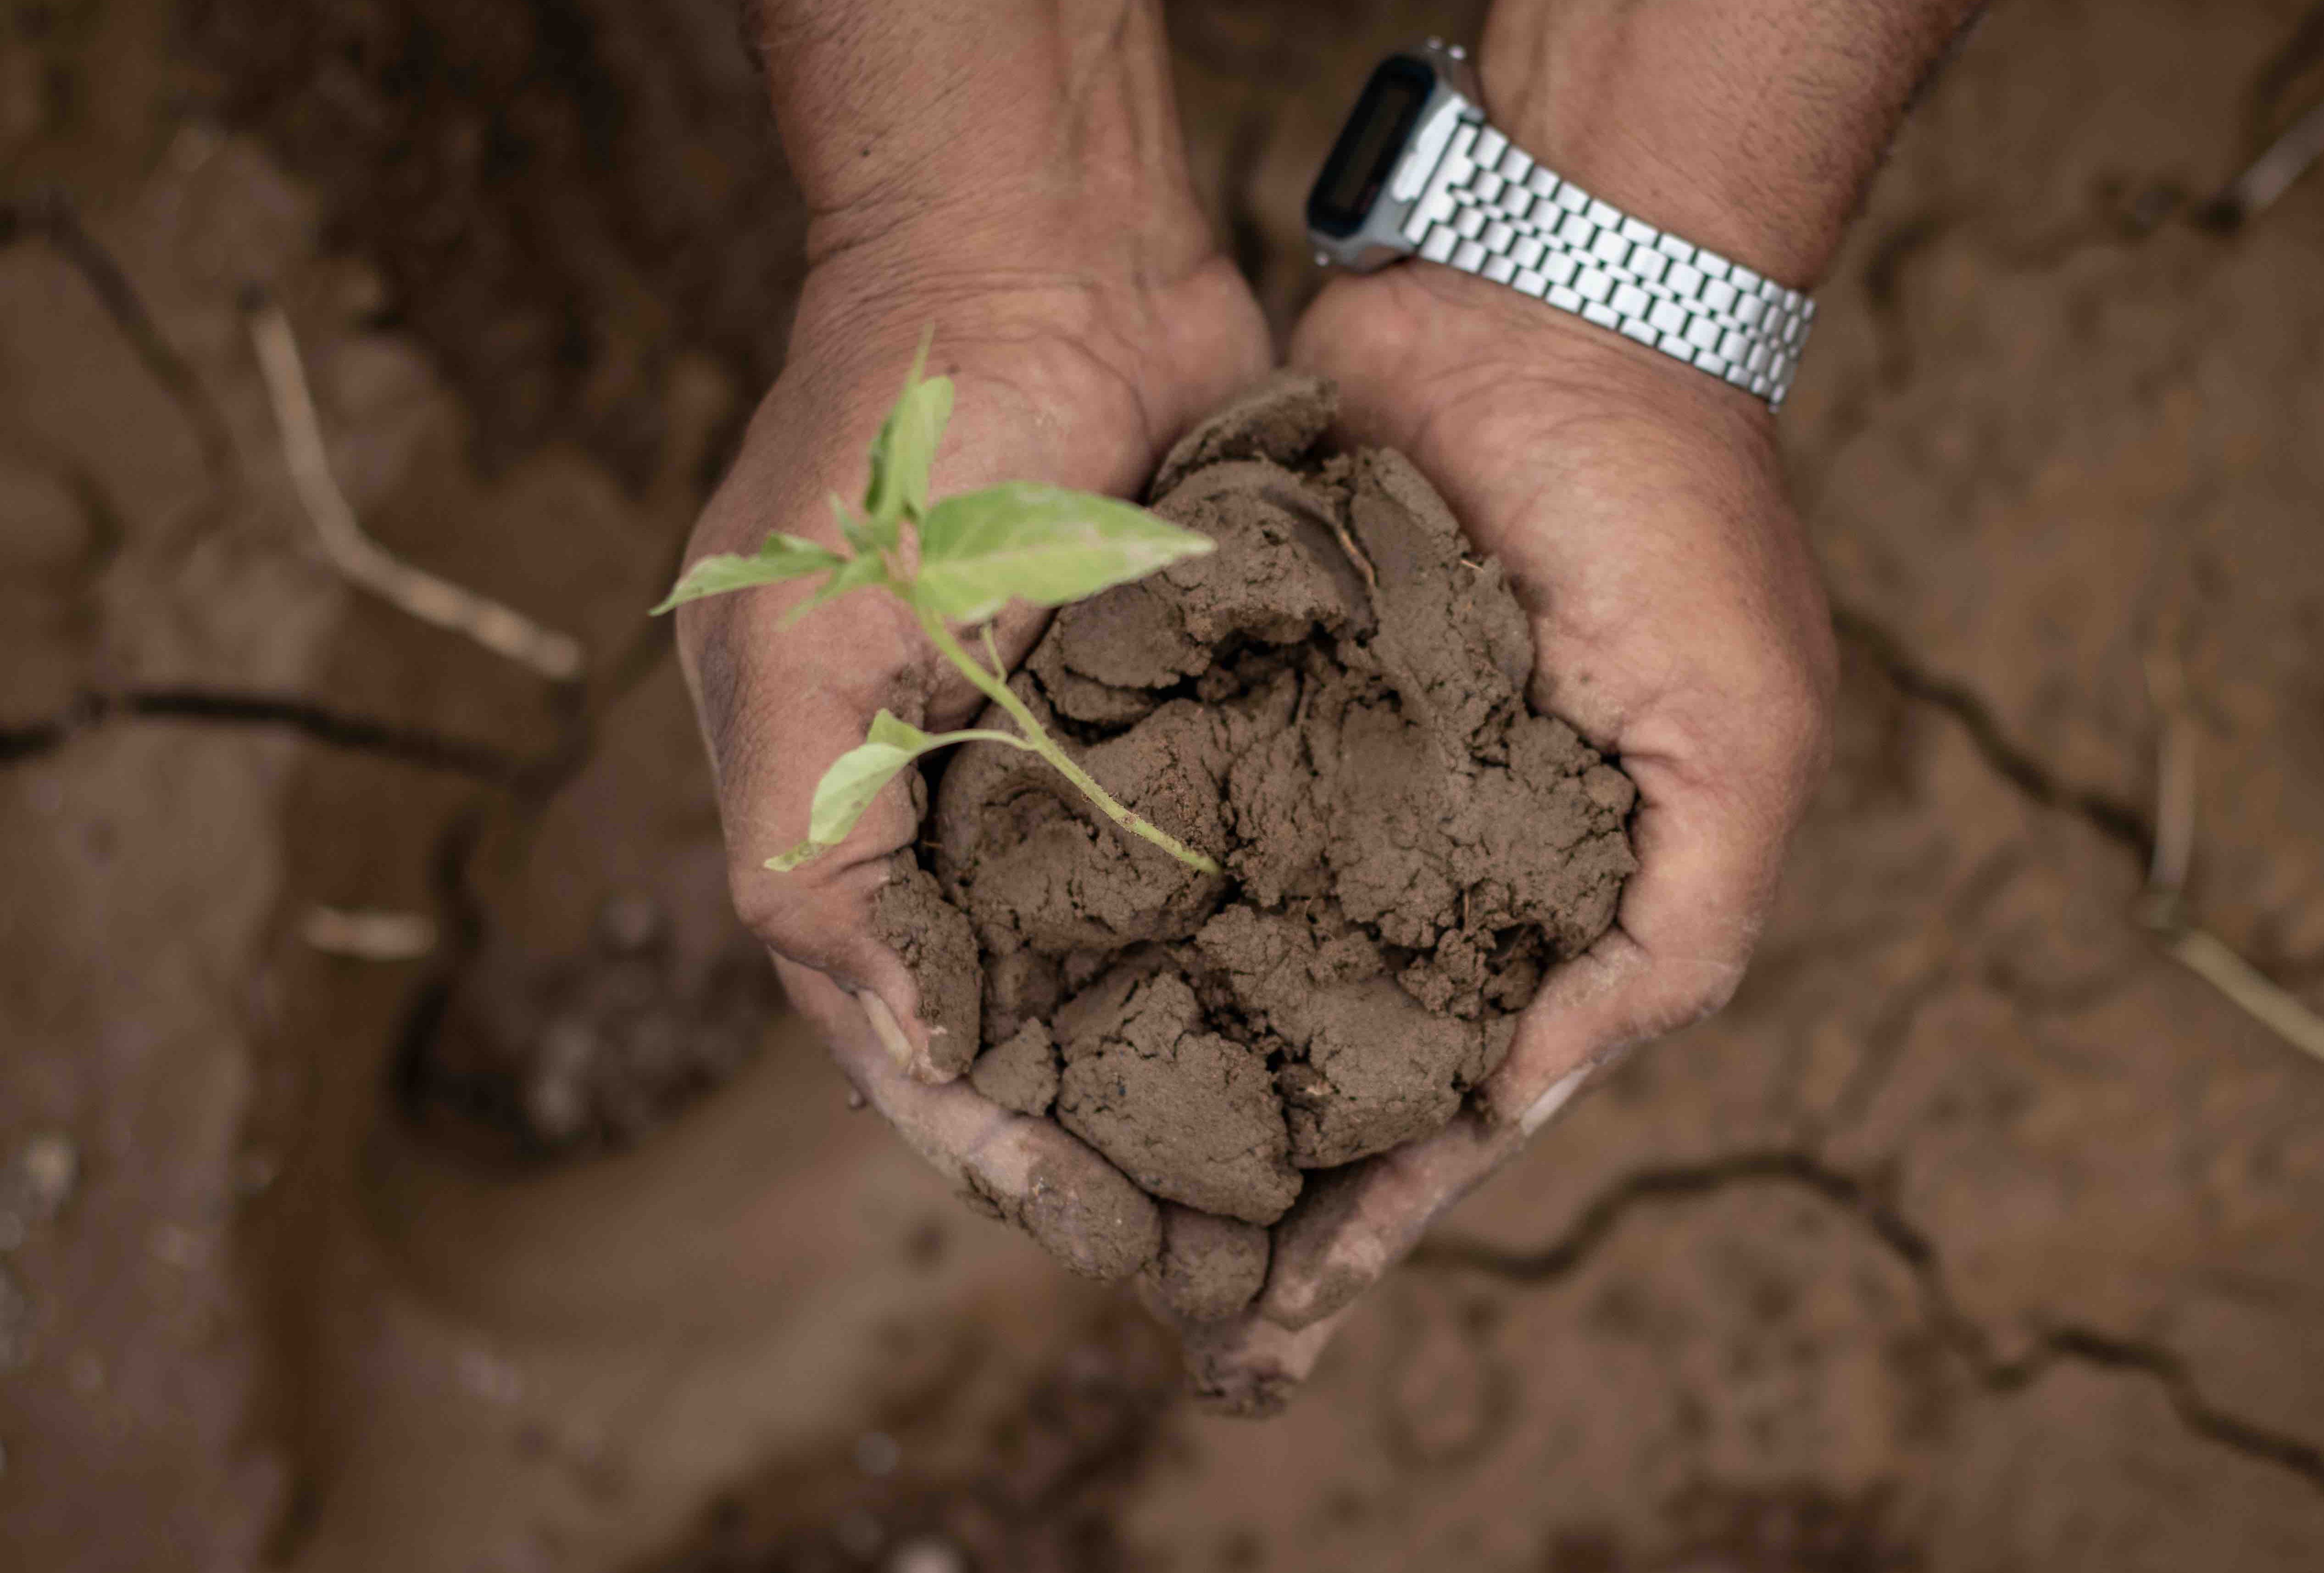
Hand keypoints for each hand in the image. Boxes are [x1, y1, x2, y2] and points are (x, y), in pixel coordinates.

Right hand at [678, 0, 1268, 1279]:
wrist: (1041, 255)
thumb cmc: (904, 433)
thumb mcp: (808, 644)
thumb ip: (815, 842)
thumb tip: (897, 1029)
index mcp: (831, 805)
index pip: (904, 1030)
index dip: (988, 1137)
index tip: (1089, 1222)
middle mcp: (939, 801)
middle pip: (1008, 1024)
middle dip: (1085, 1135)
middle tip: (1197, 1246)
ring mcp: (1051, 759)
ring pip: (1103, 966)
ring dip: (1162, 1067)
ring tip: (1258, 1174)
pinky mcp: (1160, 708)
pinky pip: (1187, 863)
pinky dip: (1222, 948)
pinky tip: (1299, 1020)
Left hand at [1181, 262, 1838, 1408]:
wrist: (1553, 309)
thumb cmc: (1672, 526)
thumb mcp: (1735, 749)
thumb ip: (1670, 935)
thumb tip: (1526, 1098)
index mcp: (1568, 894)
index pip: (1473, 1098)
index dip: (1391, 1210)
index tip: (1293, 1309)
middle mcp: (1450, 857)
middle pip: (1347, 1063)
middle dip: (1276, 1187)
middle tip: (1184, 1309)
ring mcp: (1348, 782)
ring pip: (1253, 965)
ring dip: (1188, 1076)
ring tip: (1097, 1190)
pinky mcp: (1261, 695)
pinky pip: (1190, 826)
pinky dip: (1139, 911)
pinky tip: (1059, 999)